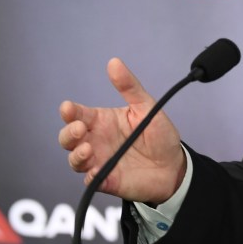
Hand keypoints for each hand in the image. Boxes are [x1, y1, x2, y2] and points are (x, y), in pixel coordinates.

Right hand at [57, 58, 187, 203]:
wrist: (174, 165)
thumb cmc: (159, 135)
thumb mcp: (146, 107)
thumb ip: (129, 87)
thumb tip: (114, 62)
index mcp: (102, 121)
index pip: (78, 114)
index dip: (69, 111)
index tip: (68, 108)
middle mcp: (96, 141)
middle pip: (68, 138)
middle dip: (68, 133)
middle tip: (80, 130)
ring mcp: (100, 161)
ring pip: (74, 160)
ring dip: (76, 155)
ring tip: (88, 150)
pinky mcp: (107, 180)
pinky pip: (91, 181)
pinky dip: (90, 177)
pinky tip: (97, 172)